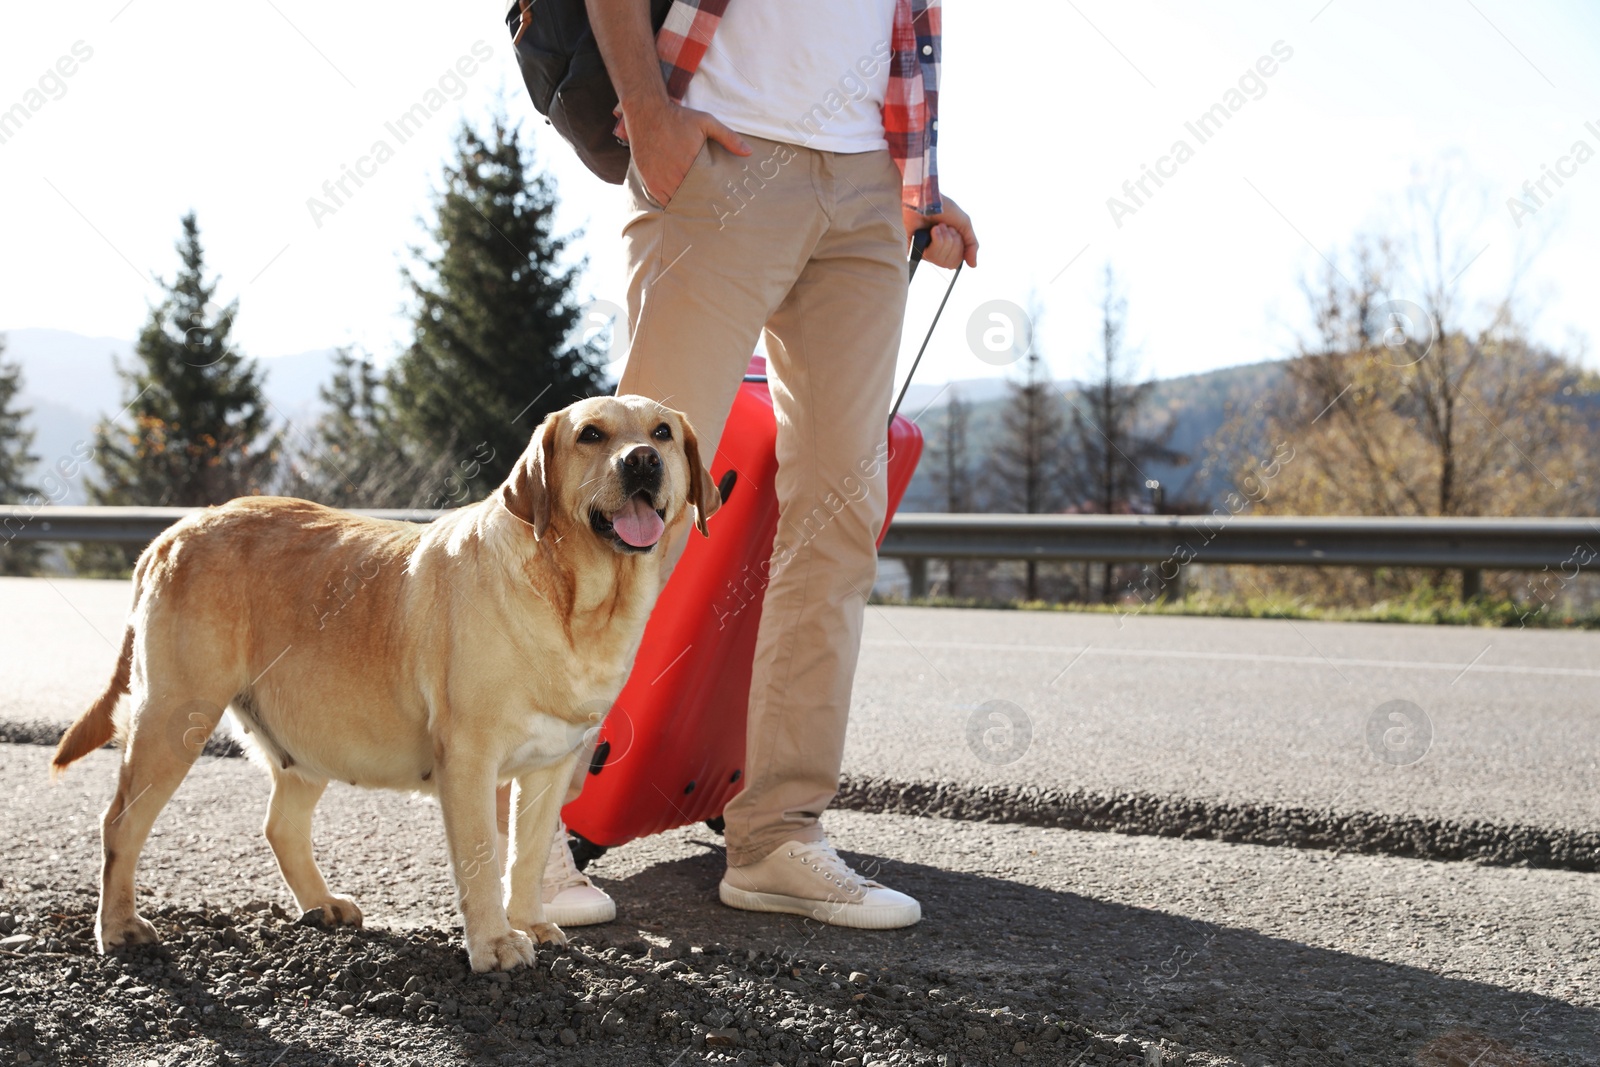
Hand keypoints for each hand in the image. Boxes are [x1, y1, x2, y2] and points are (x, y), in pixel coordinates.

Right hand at [623, 98, 750, 205]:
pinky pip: (662, 200)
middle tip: (709, 206)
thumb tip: (749, 152)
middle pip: (691, 198)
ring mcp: (659, 180)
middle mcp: (674, 176)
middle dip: (699, 201)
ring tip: (695, 205)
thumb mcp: (706, 122)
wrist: (647, 112)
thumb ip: (728, 138)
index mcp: (691, 165)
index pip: (705, 191)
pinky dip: (670, 201)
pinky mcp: (649, 180)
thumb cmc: (678, 117)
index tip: (719, 200)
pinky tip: (678, 199)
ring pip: (676, 202)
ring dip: (684, 202)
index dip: (712, 197)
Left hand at [904, 194, 977, 268]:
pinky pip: (931, 256)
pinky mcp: (914, 250)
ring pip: (941, 261)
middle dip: (953, 243)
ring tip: (938, 227)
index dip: (959, 247)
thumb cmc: (944, 208)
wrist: (928, 199)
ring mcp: (924, 251)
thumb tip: (973, 265)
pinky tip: (933, 230)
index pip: (956, 261)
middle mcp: (935, 252)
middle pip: (950, 263)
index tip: (954, 230)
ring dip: (945, 240)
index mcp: (947, 247)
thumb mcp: (964, 225)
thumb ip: (971, 245)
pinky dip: (937, 240)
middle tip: (946, 227)